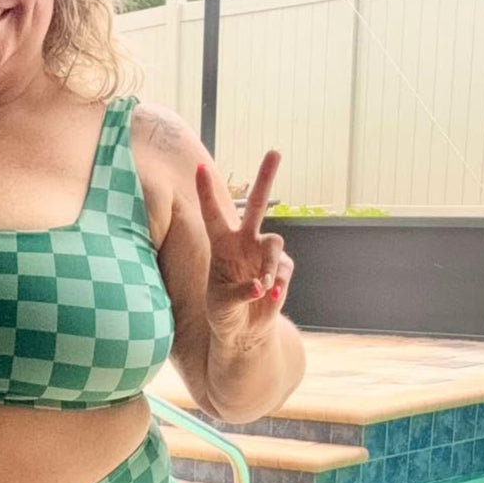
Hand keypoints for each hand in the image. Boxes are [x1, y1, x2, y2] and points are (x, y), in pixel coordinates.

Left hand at [195, 151, 294, 343]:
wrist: (243, 331)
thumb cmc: (223, 313)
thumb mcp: (221, 306)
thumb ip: (238, 292)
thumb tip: (261, 285)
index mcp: (222, 245)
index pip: (213, 214)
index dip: (207, 192)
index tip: (200, 167)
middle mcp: (244, 243)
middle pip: (256, 205)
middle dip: (266, 178)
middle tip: (274, 151)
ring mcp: (263, 254)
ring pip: (275, 242)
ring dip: (269, 265)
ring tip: (262, 288)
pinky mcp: (281, 270)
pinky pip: (283, 270)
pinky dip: (276, 285)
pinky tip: (269, 296)